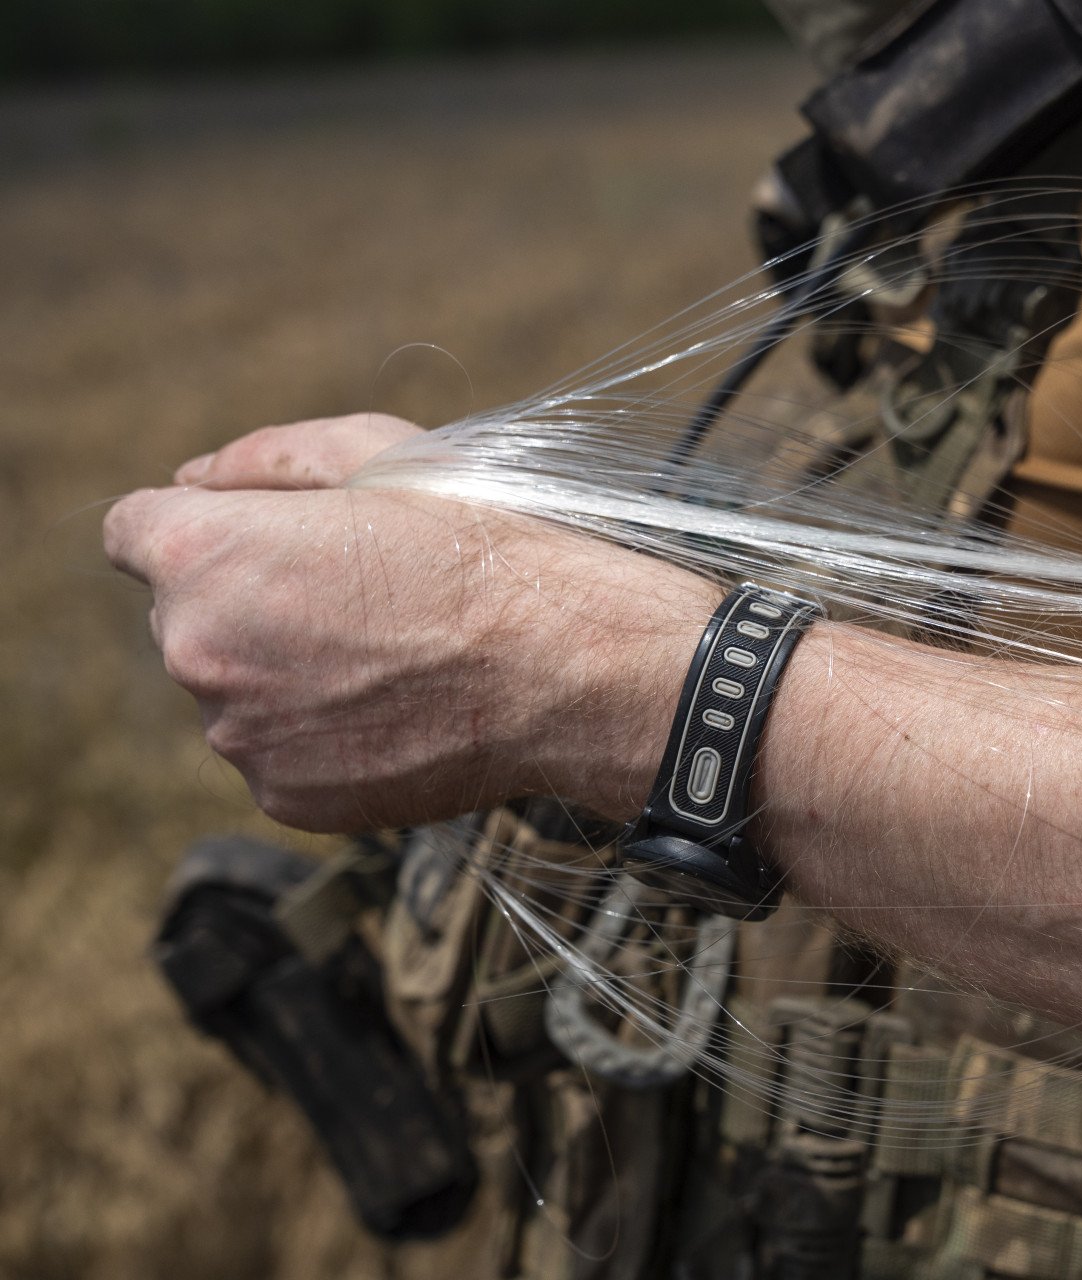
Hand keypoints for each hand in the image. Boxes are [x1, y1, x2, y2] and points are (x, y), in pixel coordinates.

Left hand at [106, 417, 716, 830]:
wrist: (565, 668)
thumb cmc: (482, 549)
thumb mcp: (380, 451)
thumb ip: (261, 458)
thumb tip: (189, 480)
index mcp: (204, 557)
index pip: (132, 532)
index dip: (202, 528)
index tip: (266, 540)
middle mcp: (197, 651)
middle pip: (187, 616)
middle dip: (251, 601)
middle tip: (360, 596)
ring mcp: (239, 737)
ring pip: (237, 691)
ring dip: (288, 672)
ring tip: (392, 656)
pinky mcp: (285, 798)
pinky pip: (280, 754)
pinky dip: (323, 735)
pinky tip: (398, 708)